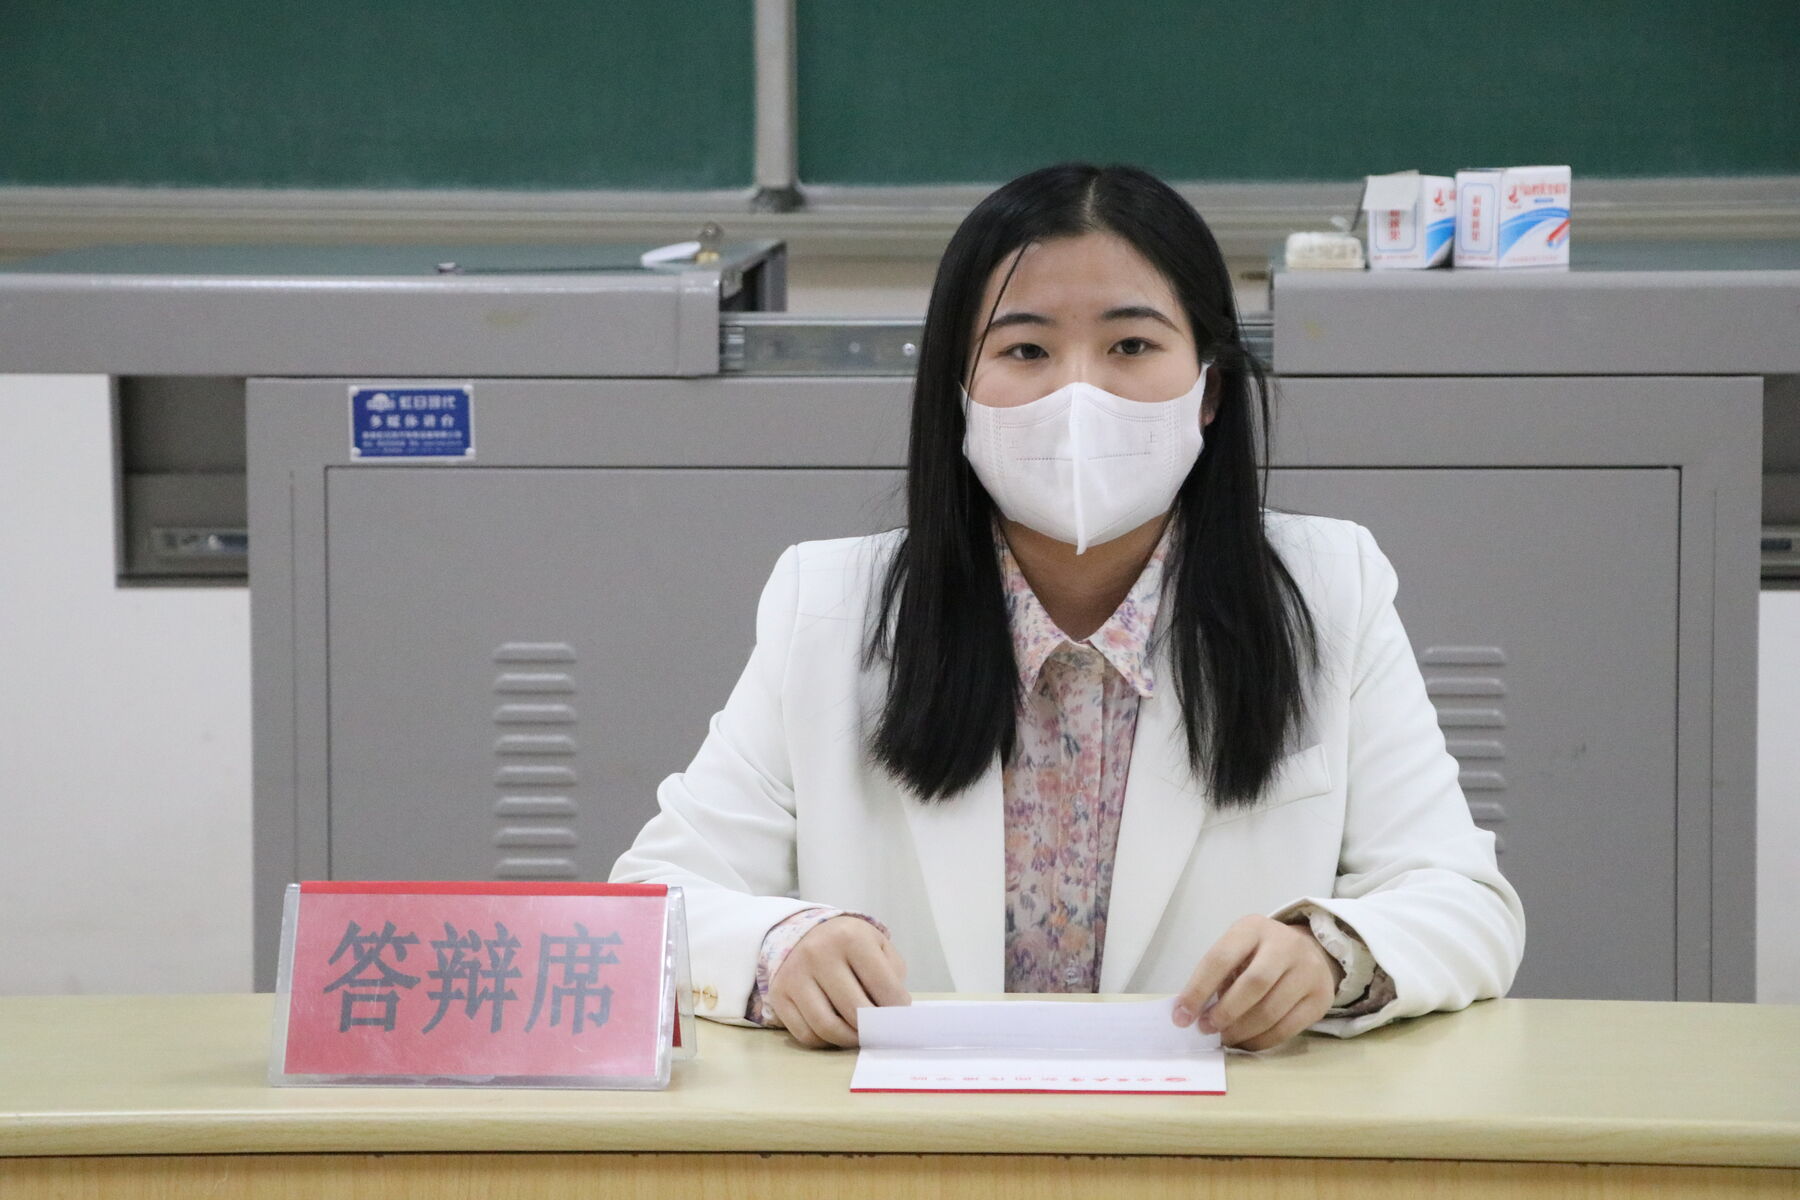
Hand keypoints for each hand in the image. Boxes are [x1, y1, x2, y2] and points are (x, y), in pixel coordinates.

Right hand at [768, 915, 909, 1048]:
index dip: (897, 1009)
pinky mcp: (779, 994)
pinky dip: (826, 1041)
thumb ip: (892, 975)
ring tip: (861, 1035)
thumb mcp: (877, 945)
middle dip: (874, 1028)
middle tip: (881, 1032)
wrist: (805, 933)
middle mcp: (819, 953)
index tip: (900, 1017)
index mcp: (850, 937)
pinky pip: (805, 1034)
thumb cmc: (849, 945)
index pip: (883, 986)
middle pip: (855, 1011)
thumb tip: (894, 1015)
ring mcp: (795, 974)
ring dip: (850, 1039)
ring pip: (827, 1027)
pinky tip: (837, 1031)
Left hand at [1172, 914, 1343, 1050]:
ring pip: (1271, 1011)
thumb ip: (1218, 976)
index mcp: (1253, 928)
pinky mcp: (1321, 998)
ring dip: (1241, 1031)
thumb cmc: (1260, 955)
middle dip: (1225, 1012)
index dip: (1197, 990)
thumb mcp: (1238, 951)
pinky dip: (1261, 1041)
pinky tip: (1246, 1042)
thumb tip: (1192, 1014)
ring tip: (1225, 1038)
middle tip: (1206, 1029)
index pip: (1220, 959)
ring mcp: (1308, 971)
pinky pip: (1287, 1028)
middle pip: (1253, 984)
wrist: (1310, 951)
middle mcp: (1285, 945)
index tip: (1181, 1016)